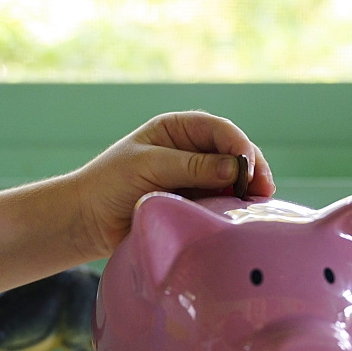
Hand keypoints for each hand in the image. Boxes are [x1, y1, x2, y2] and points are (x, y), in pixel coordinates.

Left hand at [72, 111, 274, 257]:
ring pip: (234, 179)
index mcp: (178, 130)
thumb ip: (191, 166)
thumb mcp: (149, 167)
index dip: (240, 147)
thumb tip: (234, 167)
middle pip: (235, 153)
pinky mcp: (196, 204)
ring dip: (248, 190)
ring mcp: (196, 178)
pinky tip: (243, 217)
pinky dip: (235, 208)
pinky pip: (224, 202)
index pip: (220, 130)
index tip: (248, 170)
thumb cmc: (109, 184)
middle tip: (264, 192)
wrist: (88, 220)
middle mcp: (192, 150)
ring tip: (257, 206)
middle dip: (253, 169)